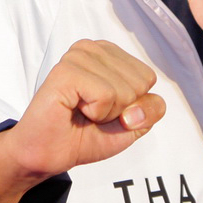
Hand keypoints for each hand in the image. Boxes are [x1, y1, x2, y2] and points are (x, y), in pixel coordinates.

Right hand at [0, 40, 166, 187]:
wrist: (51, 154)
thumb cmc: (86, 134)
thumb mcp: (133, 123)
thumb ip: (152, 109)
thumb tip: (137, 107)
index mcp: (109, 53)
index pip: (148, 77)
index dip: (133, 105)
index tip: (106, 110)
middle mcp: (92, 49)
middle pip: (141, 83)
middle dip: (121, 109)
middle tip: (92, 114)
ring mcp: (78, 57)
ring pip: (125, 89)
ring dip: (106, 112)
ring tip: (82, 112)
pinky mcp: (66, 71)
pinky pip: (106, 95)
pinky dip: (96, 113)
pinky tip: (75, 110)